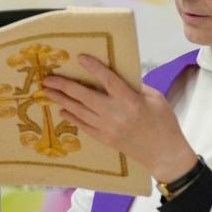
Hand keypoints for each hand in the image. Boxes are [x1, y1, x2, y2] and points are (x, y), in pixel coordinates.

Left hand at [42, 54, 198, 181]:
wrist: (164, 153)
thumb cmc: (164, 123)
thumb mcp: (156, 99)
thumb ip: (135, 86)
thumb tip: (117, 76)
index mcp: (131, 100)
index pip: (109, 80)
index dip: (94, 68)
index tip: (80, 58)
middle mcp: (116, 113)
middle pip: (84, 96)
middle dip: (64, 85)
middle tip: (48, 78)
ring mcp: (108, 128)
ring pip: (79, 110)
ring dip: (62, 99)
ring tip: (47, 91)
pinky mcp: (104, 139)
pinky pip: (83, 125)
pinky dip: (71, 117)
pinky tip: (62, 109)